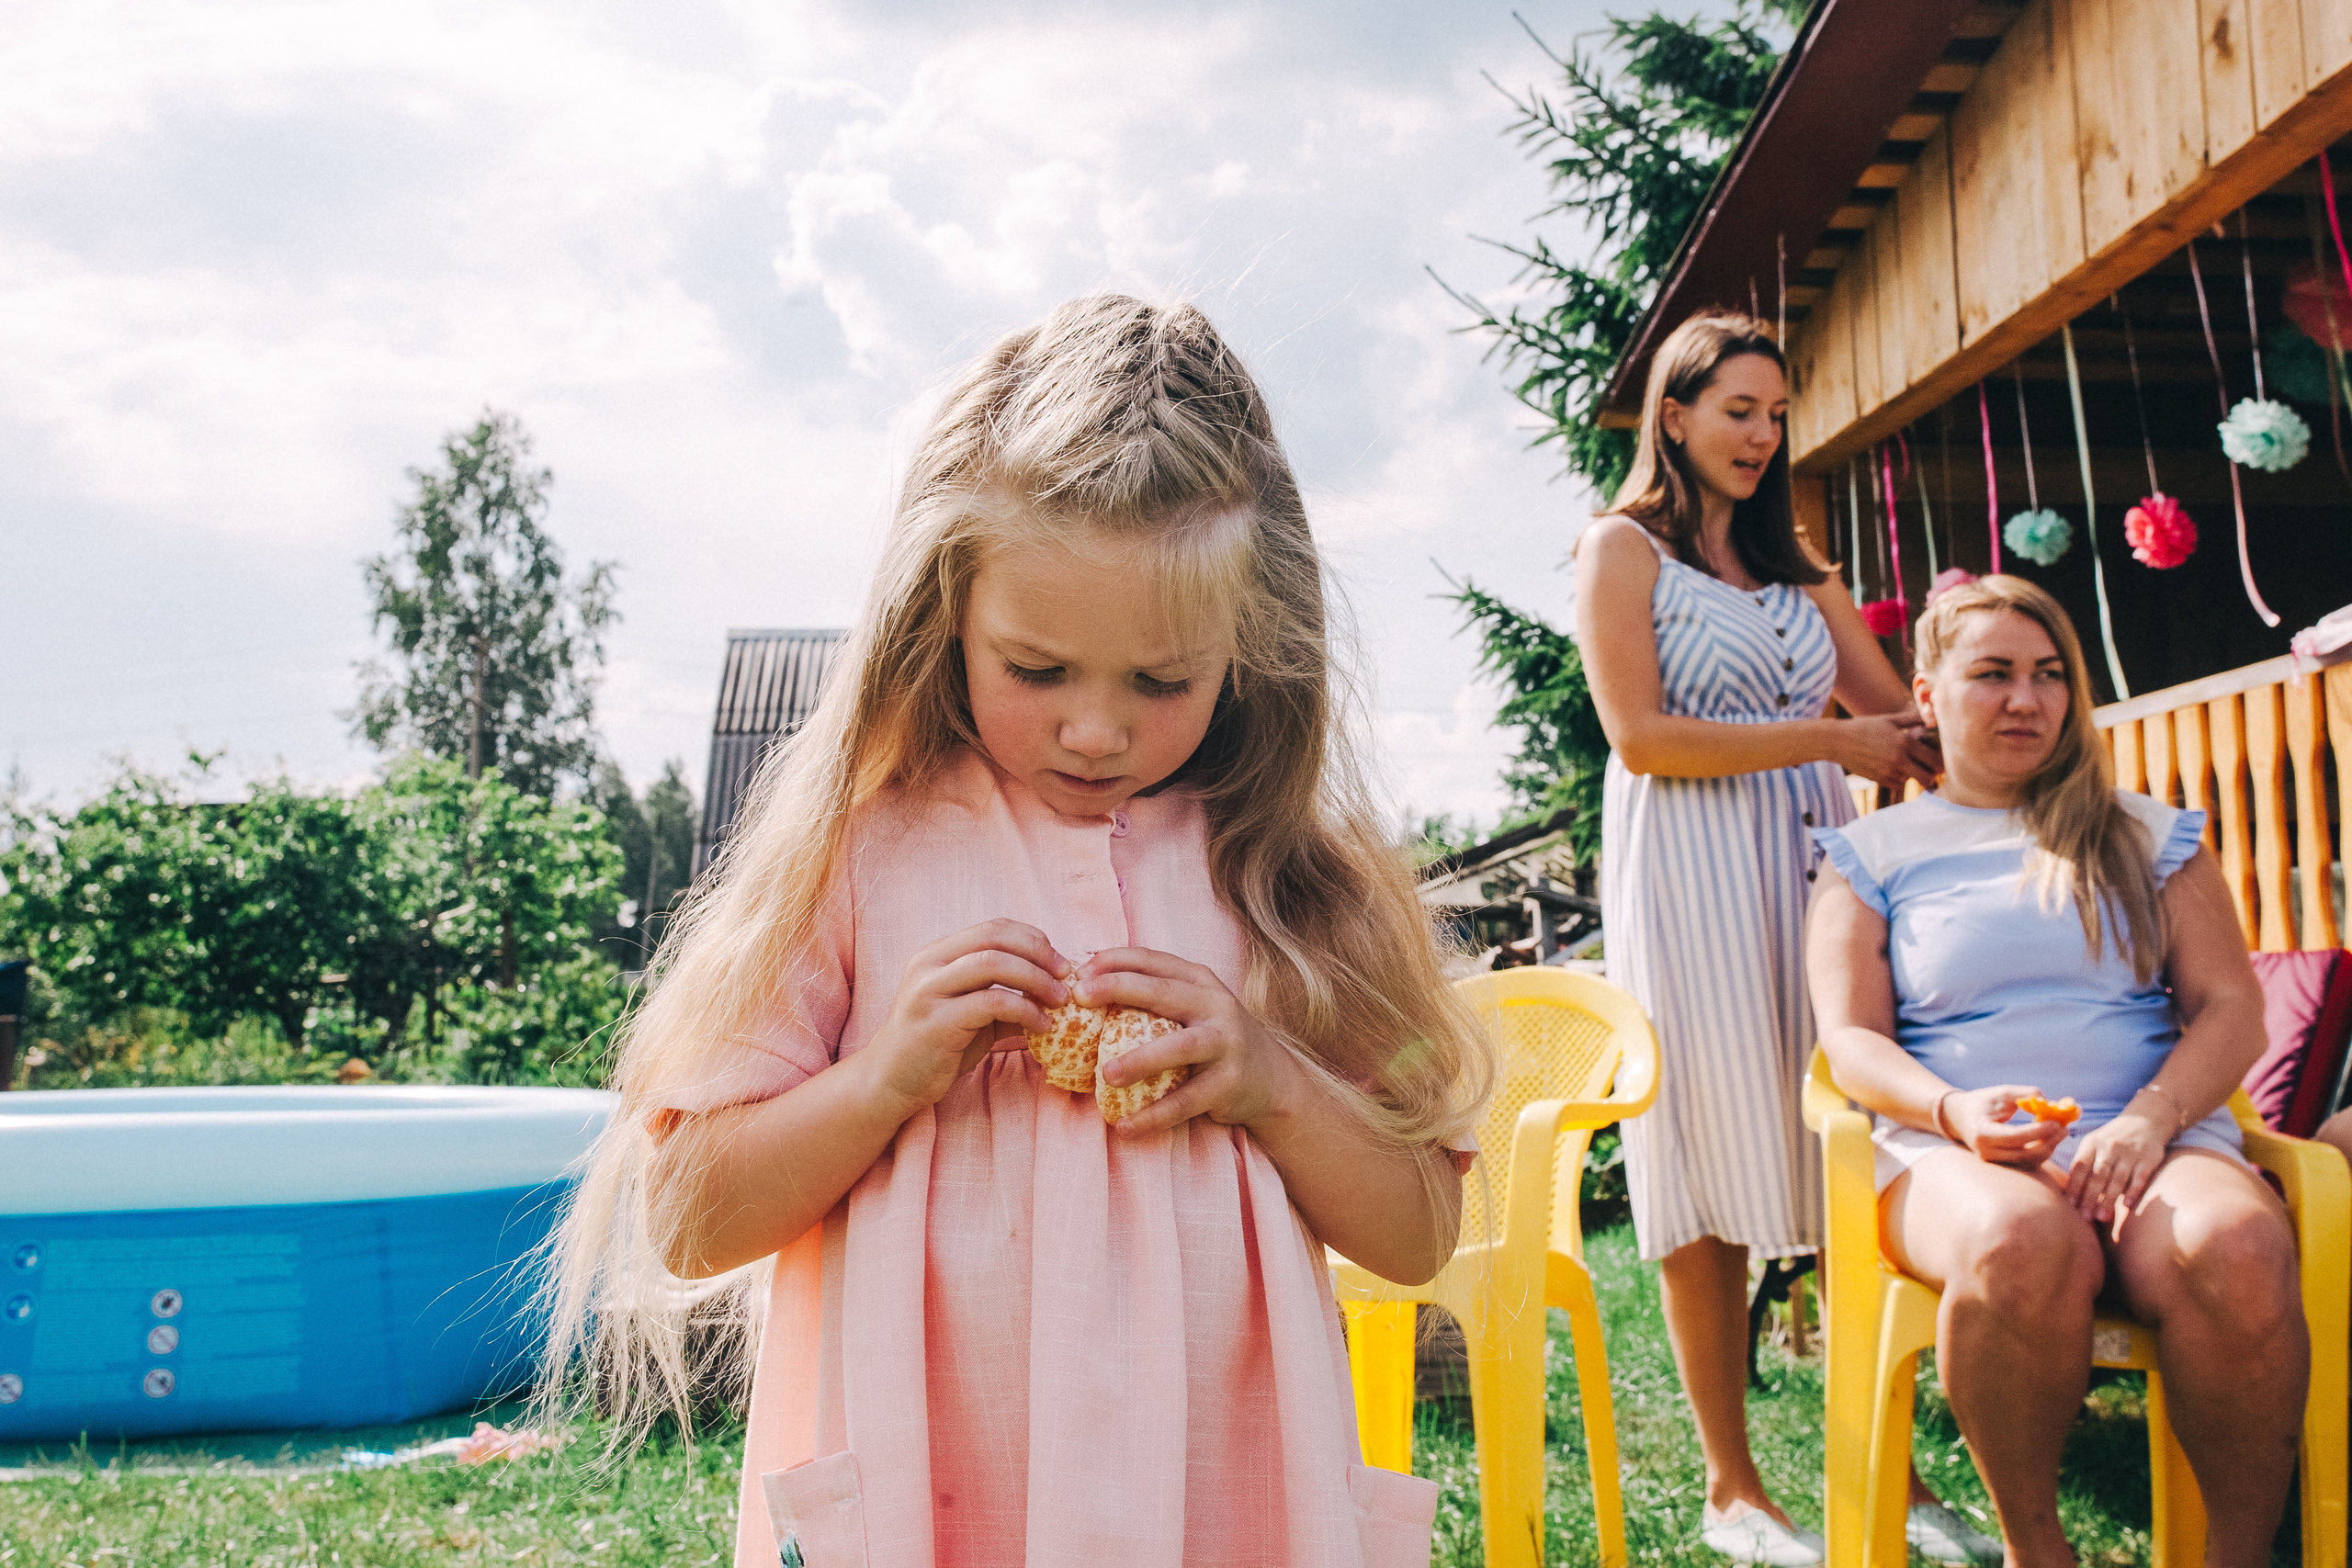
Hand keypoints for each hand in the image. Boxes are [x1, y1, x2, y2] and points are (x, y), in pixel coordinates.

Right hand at [863, 920, 1067, 1119]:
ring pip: (994, 963)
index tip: (1058, 962)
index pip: (993, 928)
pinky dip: (1025, 1010)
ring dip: (1036, 979)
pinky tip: (1041, 1026)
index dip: (1032, 939)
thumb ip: (1005, 997)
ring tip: (1059, 1001)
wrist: (890, 1082)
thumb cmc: (937, 1047)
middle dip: (1039, 953)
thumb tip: (1056, 991)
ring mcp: (929, 990)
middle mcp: (929, 964)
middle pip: (995, 938)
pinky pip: (991, 1003)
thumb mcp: (972, 1014)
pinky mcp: (936, 1021)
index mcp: (937, 954)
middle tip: (1066, 977)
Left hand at [1072, 948, 1302, 1134]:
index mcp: (1200, 981)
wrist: (1272, 1080)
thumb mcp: (1194, 1008)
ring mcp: (1225, 1043)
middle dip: (1118, 988)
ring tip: (1105, 1076)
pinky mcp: (1229, 1083)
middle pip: (1163, 991)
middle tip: (1078, 996)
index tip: (1078, 970)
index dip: (1115, 960)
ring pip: (1178, 1048)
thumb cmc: (1214, 1039)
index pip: (1154, 960)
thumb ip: (1155, 997)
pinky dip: (1154, 1115)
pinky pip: (1186, 1101)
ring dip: (1139, 1060)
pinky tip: (1125, 1126)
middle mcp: (1216, 1005)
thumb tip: (1086, 990)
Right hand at [1835, 711, 1941, 789]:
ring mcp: (1888, 772)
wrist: (1838, 741)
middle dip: (1932, 774)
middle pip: (1927, 777)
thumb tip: (1931, 719)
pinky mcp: (1879, 780)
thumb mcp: (1889, 719)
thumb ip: (1913, 719)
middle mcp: (1899, 760)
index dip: (1941, 761)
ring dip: (1915, 775)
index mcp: (1905, 742)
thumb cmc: (1864, 727)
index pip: (1934, 759)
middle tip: (1932, 769)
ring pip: (1912, 781)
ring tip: (1910, 764)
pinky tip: (1895, 767)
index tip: (1941, 759)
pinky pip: (1898, 784)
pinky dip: (1901, 778)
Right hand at [1944, 1084, 2068, 1168]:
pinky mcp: (2002, 1164)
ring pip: (2029, 1161)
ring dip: (2049, 1147)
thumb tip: (2051, 1102)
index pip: (2015, 1137)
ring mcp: (1994, 1161)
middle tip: (2064, 1128)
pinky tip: (2050, 1138)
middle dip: (2049, 1142)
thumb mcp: (2001, 1092)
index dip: (2038, 1131)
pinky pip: (2027, 1162)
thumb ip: (2025, 1094)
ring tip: (2060, 1131)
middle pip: (2025, 1154)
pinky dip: (2042, 1151)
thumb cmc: (1982, 1102)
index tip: (2056, 1122)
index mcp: (1982, 1133)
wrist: (1960, 1118)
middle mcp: (1986, 1152)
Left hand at [2065, 1110, 2171, 1233]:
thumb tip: (2070, 1194)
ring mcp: (2129, 1153)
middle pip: (2097, 1175)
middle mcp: (2109, 1147)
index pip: (2080, 1166)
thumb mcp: (2094, 1144)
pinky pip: (2139, 1177)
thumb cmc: (2112, 1140)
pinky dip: (2133, 1191)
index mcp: (2091, 1143)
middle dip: (2090, 1197)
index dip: (2074, 1186)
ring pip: (2117, 1179)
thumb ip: (2084, 1164)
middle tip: (2085, 1217)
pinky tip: (2127, 1205)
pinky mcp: (2147, 1159)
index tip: (2069, 1205)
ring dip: (2109, 1199)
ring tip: (2102, 1217)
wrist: (2144, 1121)